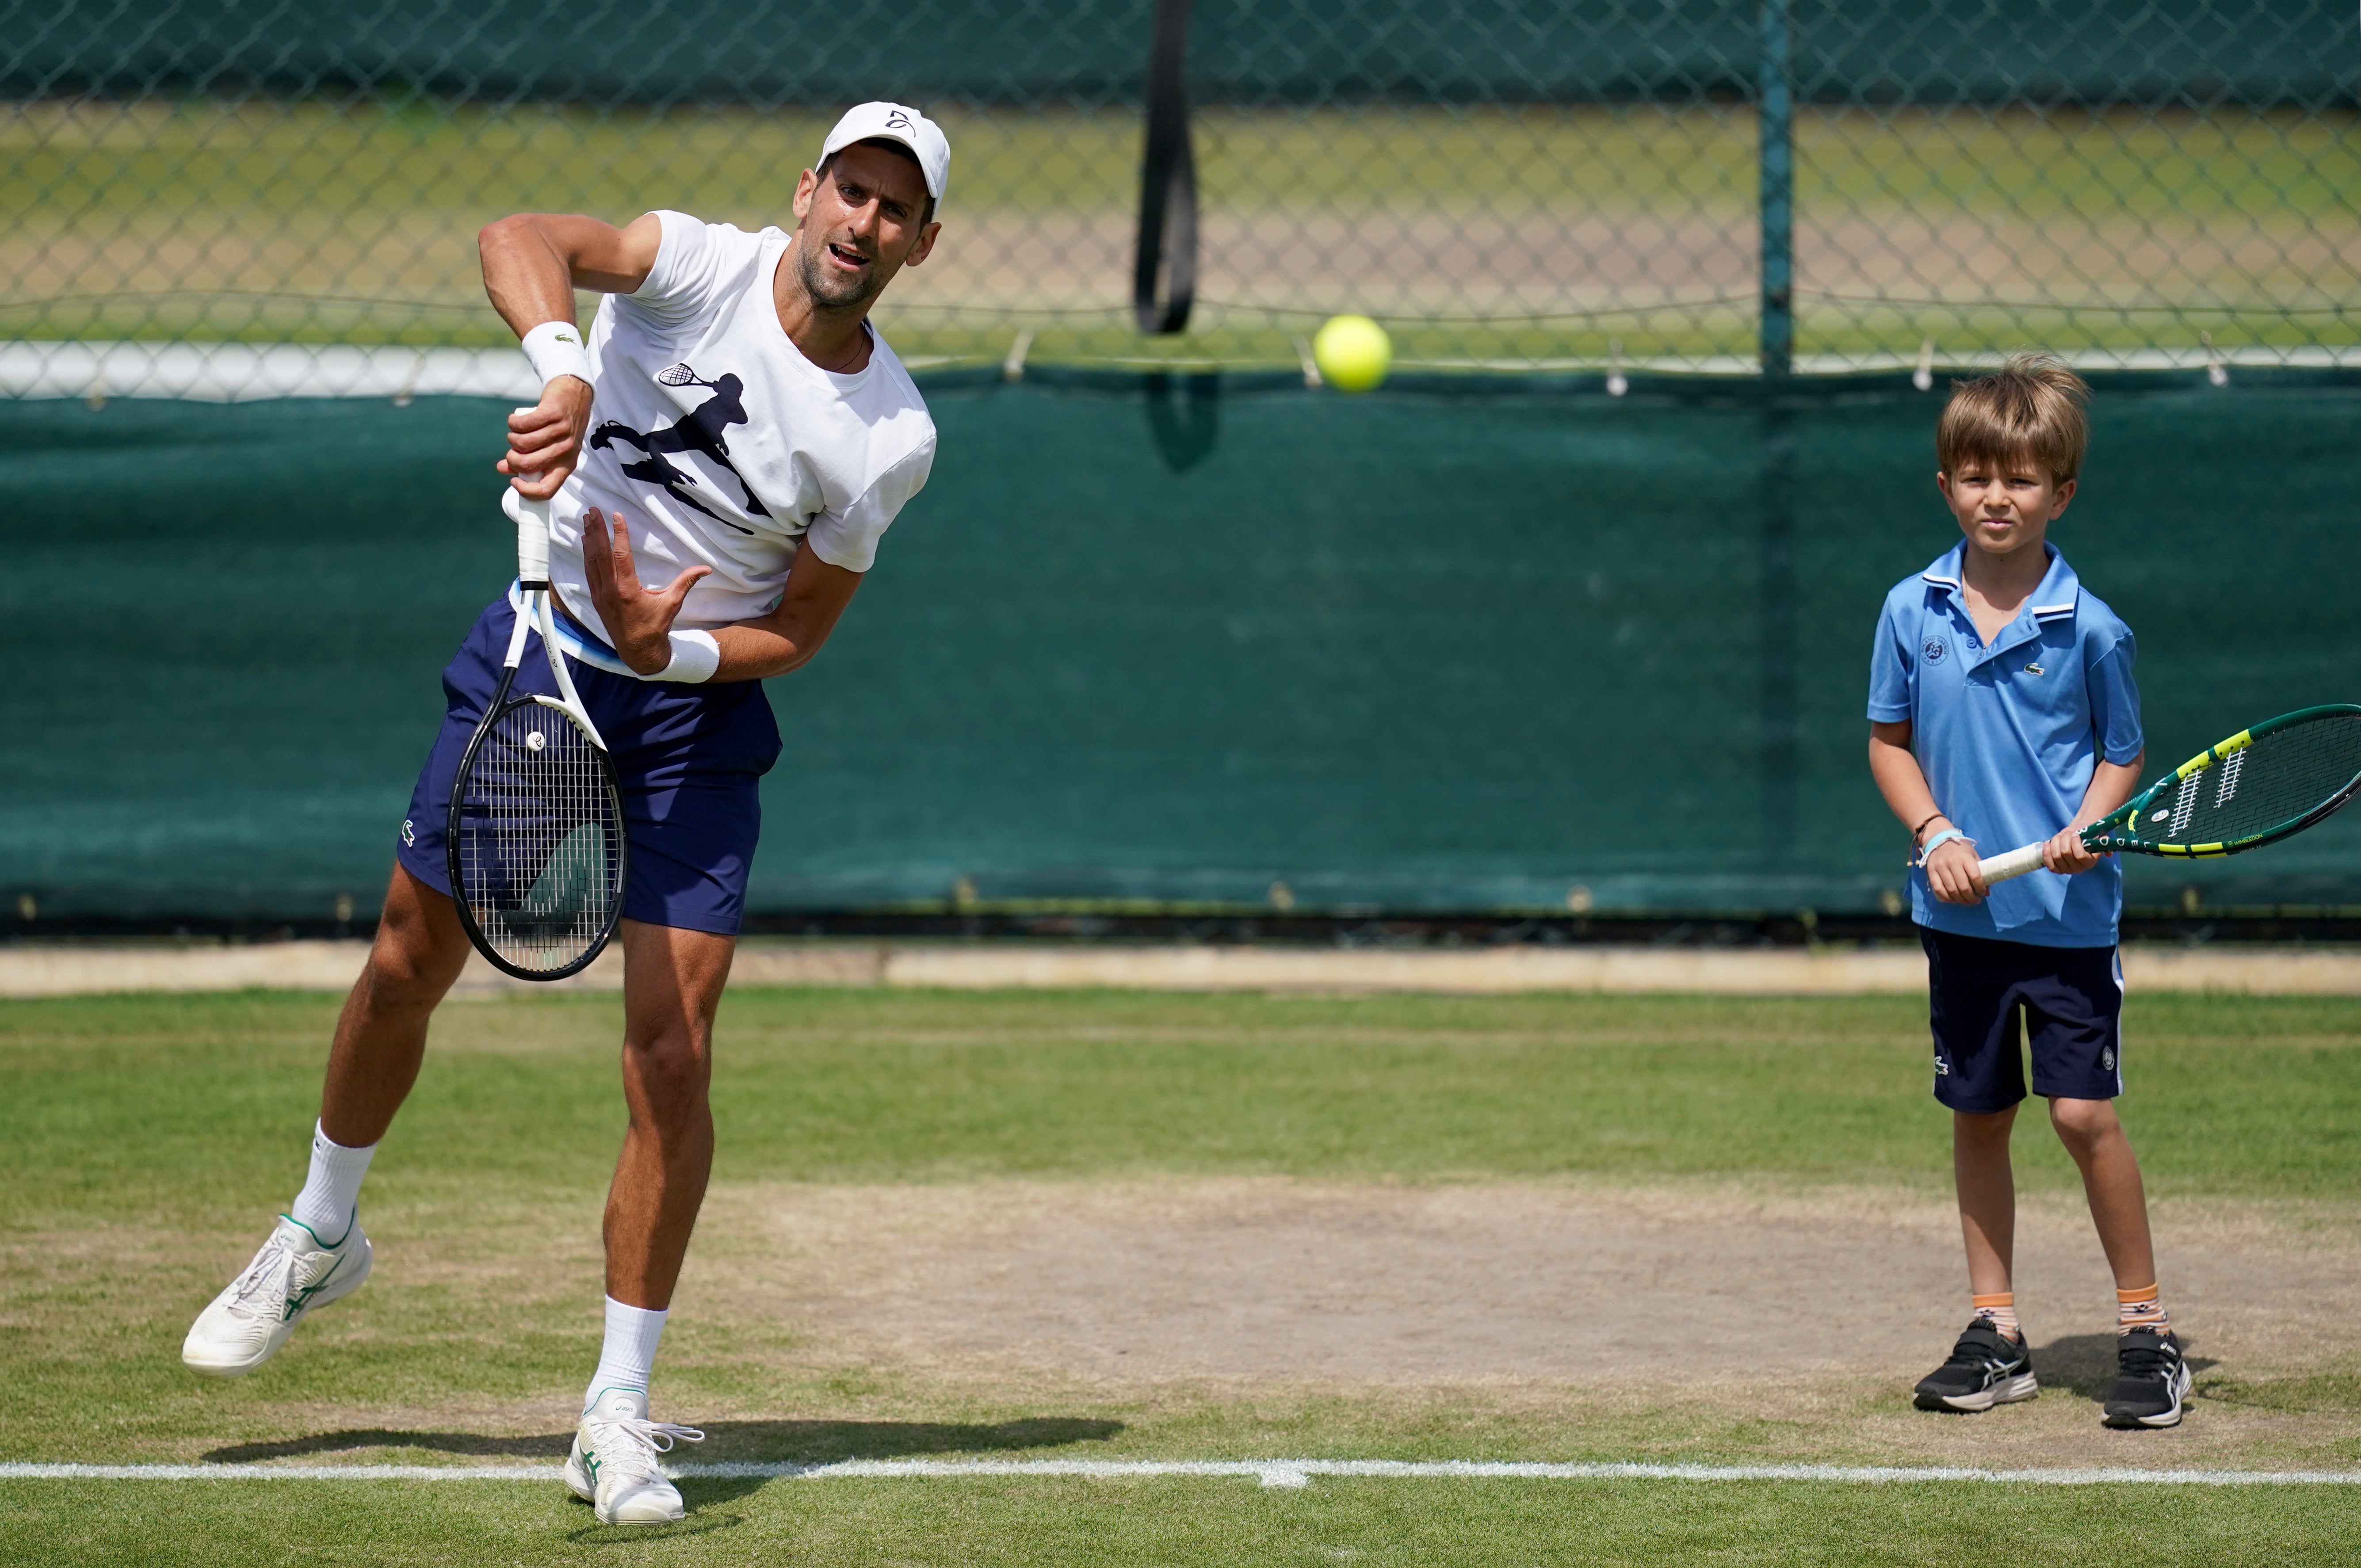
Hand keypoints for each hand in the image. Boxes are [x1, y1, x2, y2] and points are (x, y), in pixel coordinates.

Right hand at [497, 377, 593, 499]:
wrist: (575, 395)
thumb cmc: (558, 427)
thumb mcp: (550, 448)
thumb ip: (527, 460)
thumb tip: (501, 468)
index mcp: (567, 465)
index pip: (547, 490)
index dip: (526, 490)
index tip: (514, 480)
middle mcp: (566, 451)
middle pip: (528, 465)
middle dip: (512, 458)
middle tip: (512, 450)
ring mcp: (561, 431)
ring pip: (522, 443)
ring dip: (512, 438)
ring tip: (516, 432)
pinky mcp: (552, 413)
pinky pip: (522, 424)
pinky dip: (513, 422)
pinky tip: (515, 420)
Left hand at [579, 507, 710, 674]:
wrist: (637, 650)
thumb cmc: (655, 626)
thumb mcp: (672, 604)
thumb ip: (686, 583)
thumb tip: (706, 569)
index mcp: (628, 590)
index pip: (621, 555)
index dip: (619, 534)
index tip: (616, 515)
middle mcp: (610, 590)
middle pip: (600, 554)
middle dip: (596, 531)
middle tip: (592, 511)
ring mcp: (601, 594)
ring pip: (591, 561)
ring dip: (589, 540)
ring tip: (587, 520)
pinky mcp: (597, 597)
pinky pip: (589, 571)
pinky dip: (587, 555)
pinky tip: (586, 542)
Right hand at [1924, 836, 1987, 904]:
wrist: (1939, 840)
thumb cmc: (1960, 849)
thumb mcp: (1973, 856)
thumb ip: (1981, 872)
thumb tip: (1987, 892)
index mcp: (1965, 857)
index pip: (1975, 876)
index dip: (1980, 888)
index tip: (1982, 893)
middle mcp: (1952, 862)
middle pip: (1963, 886)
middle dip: (1971, 898)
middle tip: (1975, 901)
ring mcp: (1940, 867)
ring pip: (1951, 890)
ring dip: (1960, 900)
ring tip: (1966, 902)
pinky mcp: (1931, 872)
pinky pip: (1938, 889)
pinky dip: (1947, 898)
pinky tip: (1953, 900)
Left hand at [2041, 825, 2100, 874]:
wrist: (2078, 836)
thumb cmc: (2088, 835)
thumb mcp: (2099, 836)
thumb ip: (2104, 842)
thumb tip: (2109, 854)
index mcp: (2090, 862)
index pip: (2080, 855)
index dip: (2075, 843)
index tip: (2076, 834)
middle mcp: (2078, 868)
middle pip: (2065, 854)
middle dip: (2065, 839)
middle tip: (2068, 832)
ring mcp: (2066, 870)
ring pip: (2056, 855)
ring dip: (2056, 842)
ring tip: (2060, 836)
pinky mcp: (2056, 869)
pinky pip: (2049, 864)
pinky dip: (2046, 852)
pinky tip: (2047, 843)